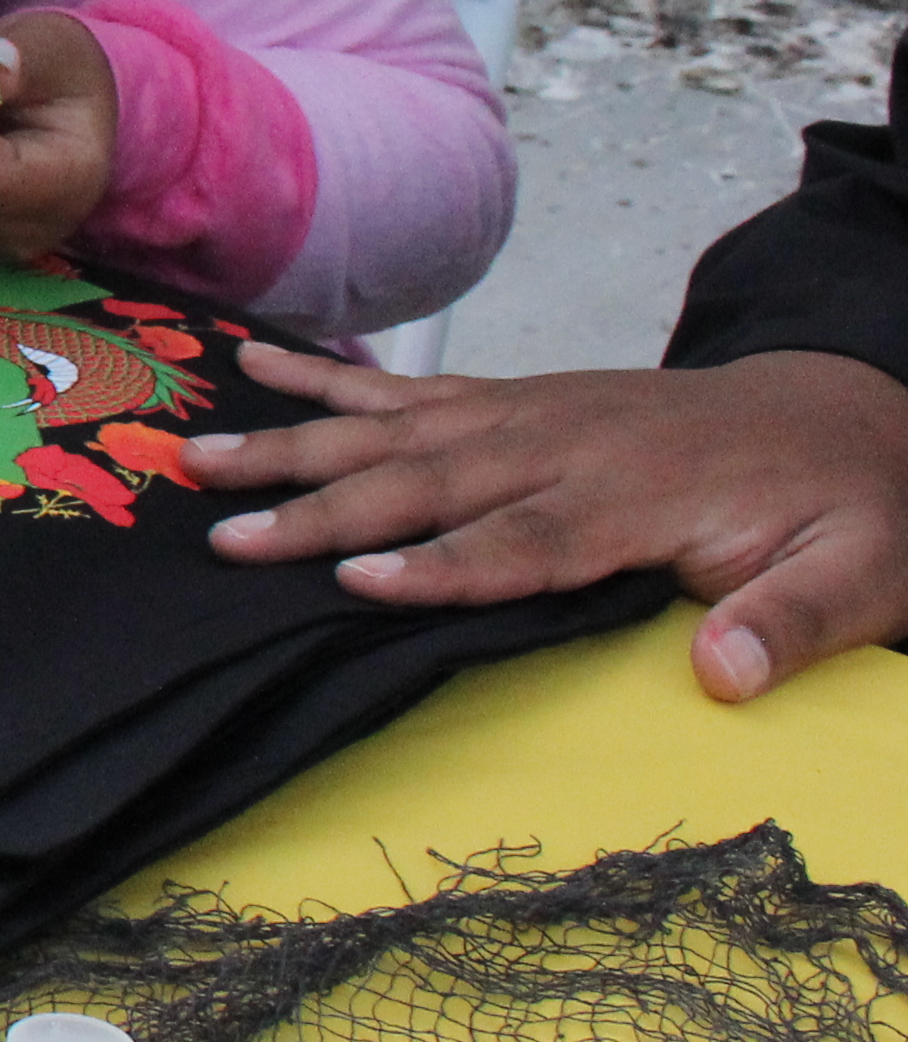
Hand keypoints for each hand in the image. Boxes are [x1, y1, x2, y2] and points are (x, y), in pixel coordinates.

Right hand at [195, 342, 907, 699]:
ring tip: (200, 455)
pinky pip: (411, 388)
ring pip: (398, 429)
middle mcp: (569, 442)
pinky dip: (331, 379)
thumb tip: (721, 673)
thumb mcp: (864, 576)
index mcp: (643, 496)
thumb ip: (794, 623)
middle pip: (431, 480)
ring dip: (296, 444)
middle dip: (324, 509)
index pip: (526, 538)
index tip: (356, 578)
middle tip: (228, 537)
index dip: (441, 562)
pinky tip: (259, 368)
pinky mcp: (518, 397)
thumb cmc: (848, 512)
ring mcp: (535, 411)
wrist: (847, 414)